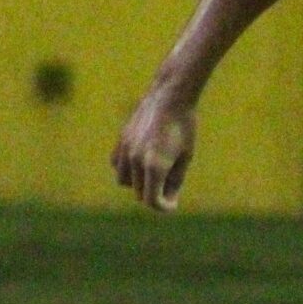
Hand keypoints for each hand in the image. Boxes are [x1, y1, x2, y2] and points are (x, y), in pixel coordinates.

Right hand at [112, 90, 196, 210]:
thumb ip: (175, 181)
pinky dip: (126, 169)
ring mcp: (126, 149)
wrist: (170, 96)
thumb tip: (168, 201)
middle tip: (170, 183)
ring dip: (138, 182)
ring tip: (154, 171)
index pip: (152, 201)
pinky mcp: (121, 140)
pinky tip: (140, 161)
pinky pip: (117, 165)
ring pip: (124, 181)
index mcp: (155, 165)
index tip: (172, 205)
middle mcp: (136, 159)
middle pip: (140, 193)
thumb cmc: (184, 127)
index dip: (163, 207)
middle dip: (154, 194)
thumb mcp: (185, 157)